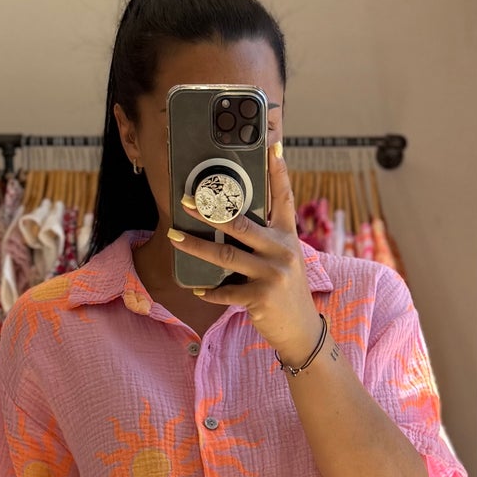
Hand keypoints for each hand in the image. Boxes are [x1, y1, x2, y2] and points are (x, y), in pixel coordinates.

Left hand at [167, 143, 321, 363]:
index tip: (273, 146)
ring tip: (174, 237)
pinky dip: (210, 290)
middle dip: (210, 211)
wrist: (301, 330)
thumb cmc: (285, 291)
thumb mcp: (283, 260)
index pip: (284, 198)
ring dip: (196, 247)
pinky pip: (226, 291)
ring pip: (225, 256)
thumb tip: (229, 221)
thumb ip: (265, 240)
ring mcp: (272, 274)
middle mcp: (282, 251)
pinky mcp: (260, 297)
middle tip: (186, 200)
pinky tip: (198, 288)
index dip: (278, 172)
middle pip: (241, 225)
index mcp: (288, 237)